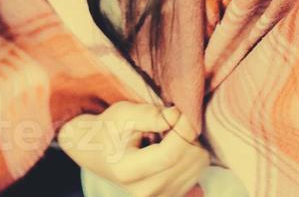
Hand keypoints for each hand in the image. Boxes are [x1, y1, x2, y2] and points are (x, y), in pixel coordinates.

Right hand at [58, 102, 209, 196]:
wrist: (99, 154)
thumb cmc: (109, 129)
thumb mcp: (123, 114)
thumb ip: (149, 115)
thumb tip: (177, 115)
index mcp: (128, 170)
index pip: (170, 154)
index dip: (184, 128)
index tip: (183, 110)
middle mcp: (145, 191)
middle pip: (189, 159)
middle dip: (187, 133)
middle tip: (170, 122)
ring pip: (199, 164)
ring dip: (191, 144)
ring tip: (168, 137)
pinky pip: (198, 171)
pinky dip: (191, 156)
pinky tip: (174, 150)